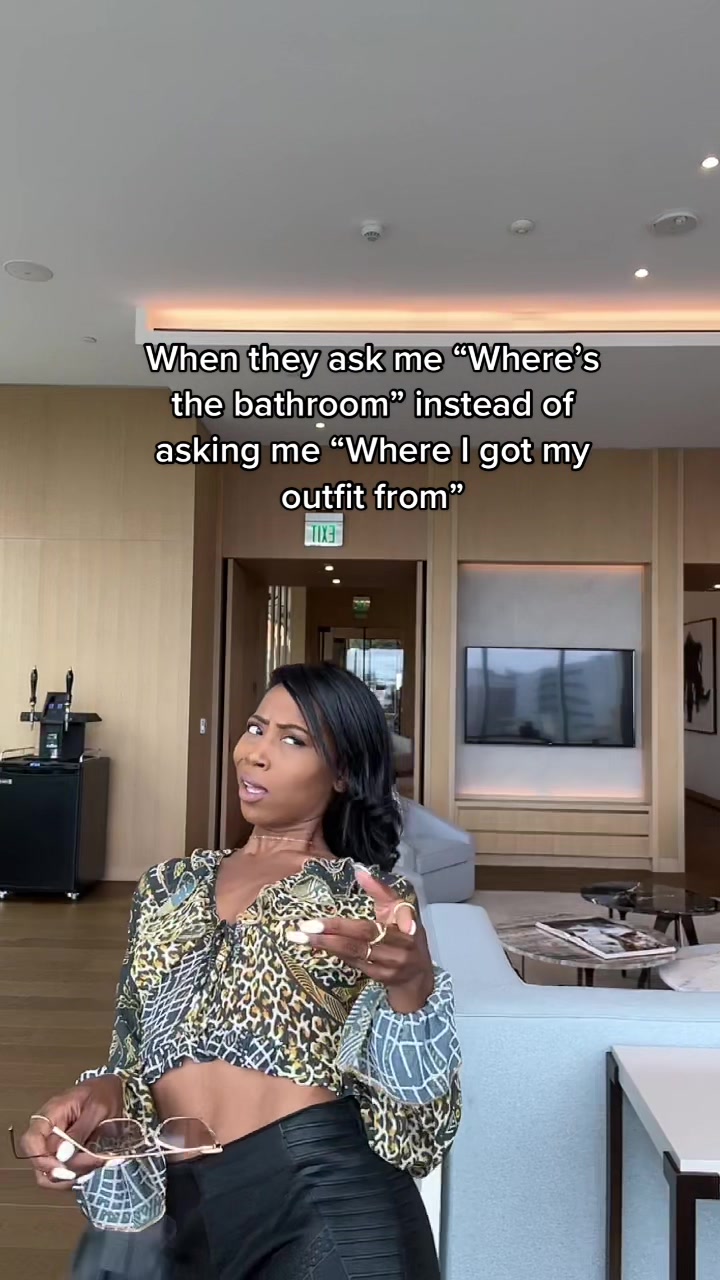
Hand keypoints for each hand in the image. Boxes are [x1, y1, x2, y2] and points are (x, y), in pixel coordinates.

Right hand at [18, 1074, 123, 1189]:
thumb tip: (61, 1155)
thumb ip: (79, 1131)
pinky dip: (76, 1174)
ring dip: (71, 1175)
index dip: (43, 1160)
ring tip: (94, 1162)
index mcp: (51, 1113)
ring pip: (48, 1173)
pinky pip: (61, 1172)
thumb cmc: (103, 1094)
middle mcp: (46, 1130)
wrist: (112, 1090)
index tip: (64, 1166)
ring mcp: (53, 1142)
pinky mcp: (62, 1152)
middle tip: (89, 1163)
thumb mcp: (97, 1109)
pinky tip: (92, 1164)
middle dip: (62, 1171)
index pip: (31, 1141)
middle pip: (37, 1162)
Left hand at [287, 865, 434, 1012]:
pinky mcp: (379, 976)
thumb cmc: (405, 935)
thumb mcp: (399, 911)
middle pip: (365, 933)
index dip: (379, 892)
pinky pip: (353, 961)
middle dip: (335, 928)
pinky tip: (316, 945)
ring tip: (301, 936)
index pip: (393, 906)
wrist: (417, 976)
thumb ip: (381, 891)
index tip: (359, 876)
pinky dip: (334, 952)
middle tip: (307, 924)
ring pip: (354, 950)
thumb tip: (359, 870)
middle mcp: (401, 943)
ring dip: (326, 943)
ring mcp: (390, 963)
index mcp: (407, 920)